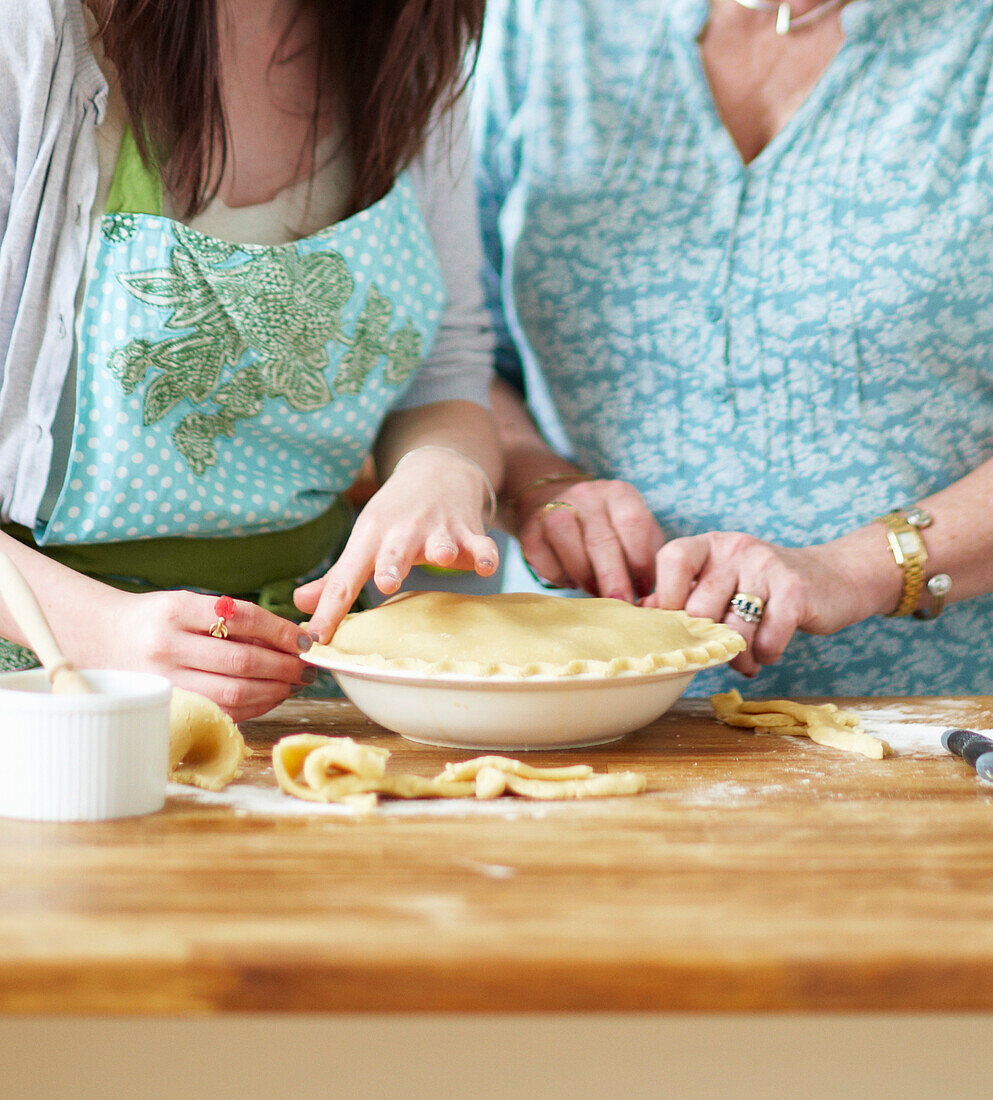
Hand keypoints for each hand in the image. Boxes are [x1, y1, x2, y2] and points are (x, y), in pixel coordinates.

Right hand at [97, 589, 311, 721]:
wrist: (101, 638)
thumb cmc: (158, 620)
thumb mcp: (188, 604)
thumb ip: (232, 619)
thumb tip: (291, 639)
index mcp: (177, 610)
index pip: (242, 618)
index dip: (281, 631)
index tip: (305, 640)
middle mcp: (168, 646)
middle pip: (241, 661)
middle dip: (284, 666)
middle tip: (308, 667)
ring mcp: (165, 680)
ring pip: (233, 692)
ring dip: (274, 690)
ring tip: (294, 683)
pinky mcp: (168, 705)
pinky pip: (221, 711)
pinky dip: (254, 706)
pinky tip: (270, 696)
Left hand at [294, 447, 499, 641]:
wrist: (435, 469)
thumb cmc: (394, 517)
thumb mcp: (364, 540)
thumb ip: (337, 578)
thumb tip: (299, 605)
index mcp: (369, 539)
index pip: (344, 579)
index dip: (328, 611)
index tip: (313, 640)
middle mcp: (401, 533)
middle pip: (392, 552)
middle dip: (390, 566)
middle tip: (386, 582)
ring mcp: (437, 530)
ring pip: (439, 542)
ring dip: (441, 548)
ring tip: (440, 556)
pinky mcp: (467, 530)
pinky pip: (479, 543)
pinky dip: (485, 553)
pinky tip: (487, 565)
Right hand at [513, 478, 664, 601]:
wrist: (558, 504)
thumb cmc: (608, 529)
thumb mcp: (634, 532)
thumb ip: (647, 556)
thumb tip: (654, 596)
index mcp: (619, 493)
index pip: (634, 523)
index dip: (640, 560)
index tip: (645, 589)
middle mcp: (587, 495)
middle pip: (600, 538)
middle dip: (613, 577)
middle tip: (622, 604)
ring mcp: (555, 508)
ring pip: (565, 540)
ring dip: (583, 574)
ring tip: (595, 591)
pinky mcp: (530, 528)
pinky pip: (542, 555)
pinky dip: (558, 575)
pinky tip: (571, 579)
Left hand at [644, 530, 899, 676]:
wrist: (834, 578)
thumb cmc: (762, 589)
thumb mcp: (720, 582)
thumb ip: (683, 595)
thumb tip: (642, 614)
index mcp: (709, 544)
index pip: (672, 559)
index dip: (666, 597)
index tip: (676, 625)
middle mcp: (736, 547)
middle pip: (700, 608)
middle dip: (707, 641)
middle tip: (719, 651)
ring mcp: (766, 565)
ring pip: (733, 629)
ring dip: (738, 657)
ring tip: (746, 659)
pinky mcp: (796, 590)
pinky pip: (766, 639)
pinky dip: (766, 654)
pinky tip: (770, 650)